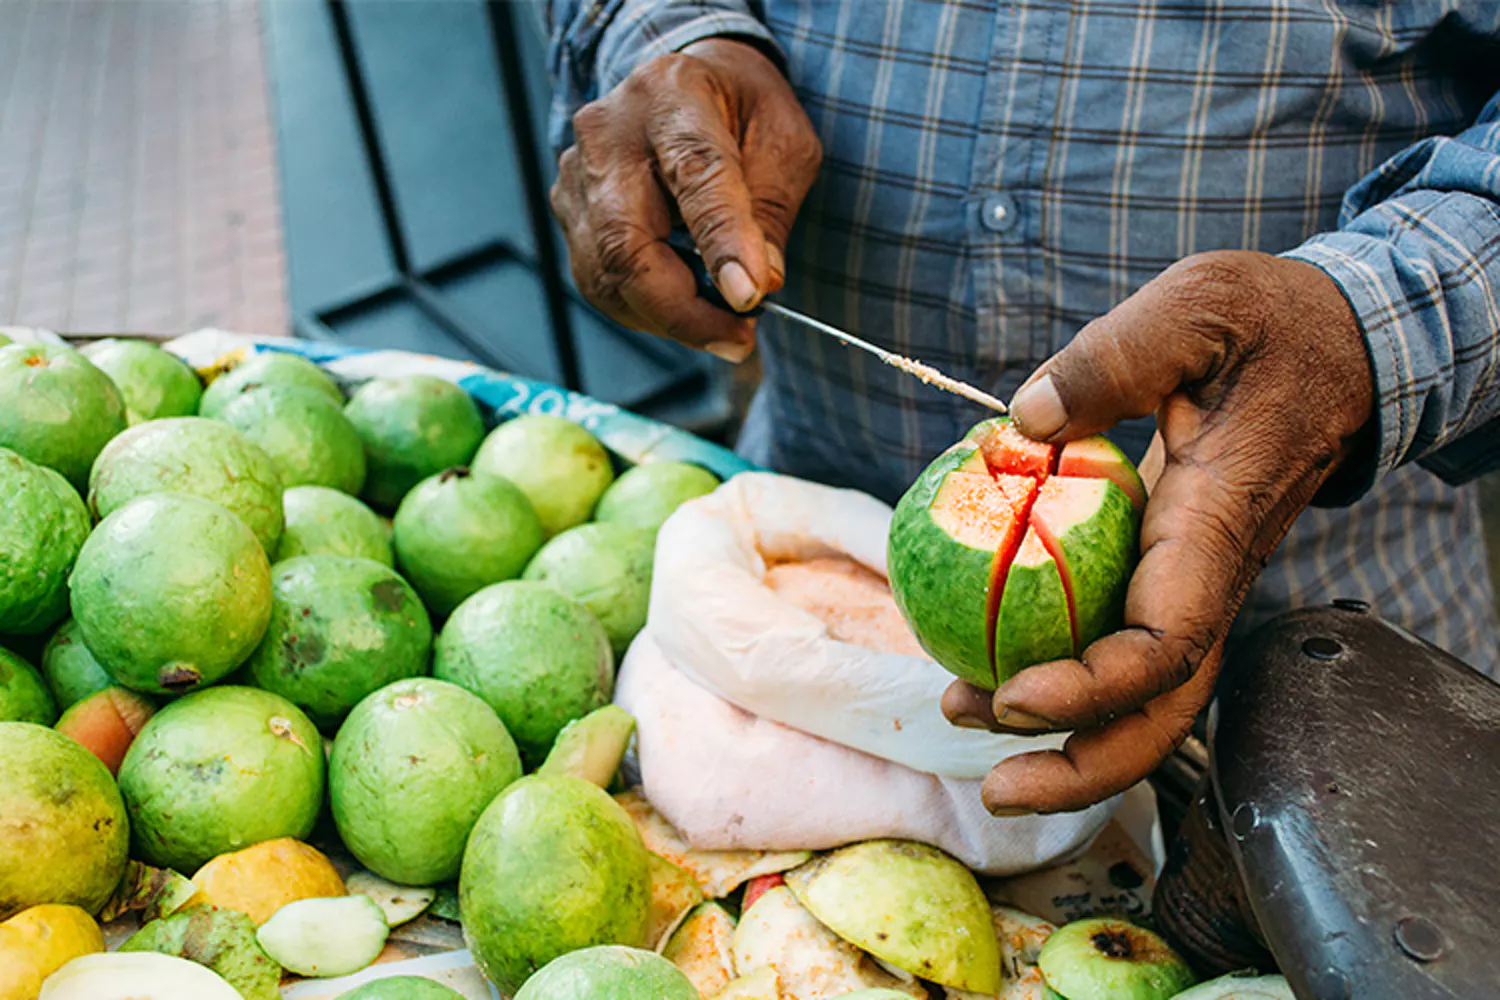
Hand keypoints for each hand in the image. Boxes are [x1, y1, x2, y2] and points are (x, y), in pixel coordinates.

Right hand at [549, 39, 821, 361]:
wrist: (684, 86)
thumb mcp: (783, 145)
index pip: (694, 178)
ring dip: (669, 319)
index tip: (749, 297)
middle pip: (627, 243)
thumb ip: (770, 212)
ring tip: (722, 330)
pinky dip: (647, 310)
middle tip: (738, 340)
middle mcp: (607, 134)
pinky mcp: (569, 212)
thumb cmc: (739, 112)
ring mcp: (576, 176)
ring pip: (607, 275)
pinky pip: (600, 282)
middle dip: (684, 310)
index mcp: (672, 97)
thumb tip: (756, 284)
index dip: (721, 244)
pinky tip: (686, 310)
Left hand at [942, 250, 1374, 814]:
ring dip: (1072, 737)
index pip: (1168, 641)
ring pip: (1151, 694)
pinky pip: (1130, 647)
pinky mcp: (1176, 569)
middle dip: (1085, 763)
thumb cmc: (1270, 324)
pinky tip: (998, 666)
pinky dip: (1071, 677)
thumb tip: (1019, 425)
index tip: (1013, 697)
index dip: (1094, 687)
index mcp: (1215, 521)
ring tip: (969, 724)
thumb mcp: (1195, 306)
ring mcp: (1196, 578)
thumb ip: (1111, 359)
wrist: (1335, 343)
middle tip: (994, 785)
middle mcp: (1210, 571)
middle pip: (1166, 707)